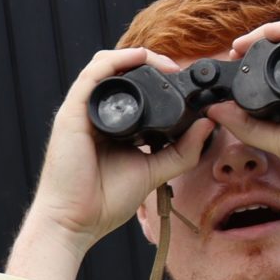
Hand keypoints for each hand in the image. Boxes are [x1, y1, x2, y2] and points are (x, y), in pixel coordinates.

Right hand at [7, 49, 216, 279]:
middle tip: (178, 71)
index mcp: (111, 126)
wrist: (74, 222)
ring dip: (137, 57)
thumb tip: (207, 125)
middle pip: (119, 72)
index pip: (132, 88)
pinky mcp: (72, 113)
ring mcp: (81, 112)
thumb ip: (182, 151)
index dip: (157, 77)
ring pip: (106, 65)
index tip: (184, 82)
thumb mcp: (153, 171)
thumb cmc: (103, 202)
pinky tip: (139, 58)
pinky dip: (117, 60)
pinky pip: (93, 74)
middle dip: (150, 63)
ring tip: (165, 65)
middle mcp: (94, 114)